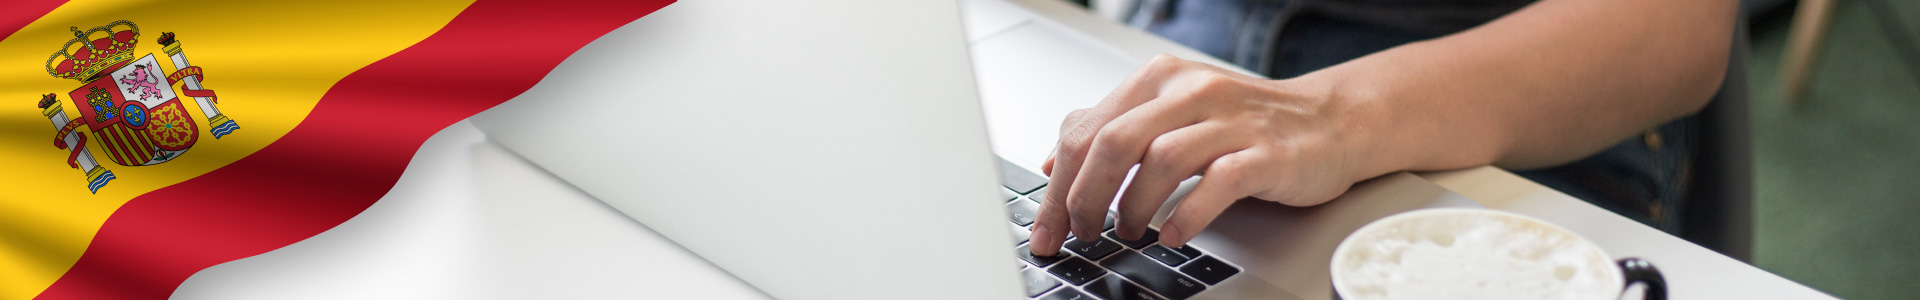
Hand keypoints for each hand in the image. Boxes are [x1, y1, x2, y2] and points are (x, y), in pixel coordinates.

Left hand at [1028, 55, 1390, 255]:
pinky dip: (1186, 214)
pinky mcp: (1265, 152)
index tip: (1048, 228)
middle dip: (1084, 198)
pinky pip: (1216, 183)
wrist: (1328, 121)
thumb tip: (1052, 163)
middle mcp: (1191, 91)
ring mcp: (1229, 120)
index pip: (1086, 131)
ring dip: (1133, 207)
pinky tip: (1173, 234)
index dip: (1057, 186)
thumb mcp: (1170, 115)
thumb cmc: (1245, 123)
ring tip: (1129, 232)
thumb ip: (1113, 130)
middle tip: (1082, 234)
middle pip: (1113, 143)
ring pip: (1159, 160)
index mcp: (1159, 81)